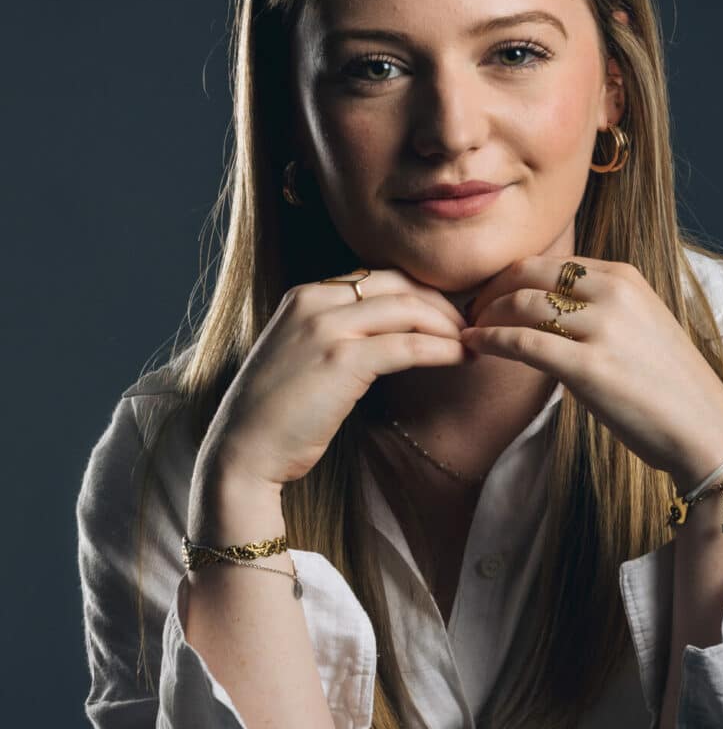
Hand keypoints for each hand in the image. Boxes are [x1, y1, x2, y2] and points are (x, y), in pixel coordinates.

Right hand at [194, 270, 467, 496]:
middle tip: (471, 327)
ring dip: (450, 326)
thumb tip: (391, 333)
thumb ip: (339, 333)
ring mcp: (326, 327)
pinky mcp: (342, 360)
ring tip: (473, 344)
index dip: (422, 293)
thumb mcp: (304, 355)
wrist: (242, 450)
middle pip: (400, 285)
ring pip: (409, 310)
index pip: (380, 277)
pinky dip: (442, 350)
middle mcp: (315, 301)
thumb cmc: (278, 413)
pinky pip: (408, 346)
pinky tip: (461, 359)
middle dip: (443, 304)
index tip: (449, 315)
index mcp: (305, 295)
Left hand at [460, 255, 722, 486]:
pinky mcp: (587, 367)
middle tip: (471, 311)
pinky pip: (522, 342)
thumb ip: (600, 307)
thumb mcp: (640, 324)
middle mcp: (613, 293)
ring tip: (470, 331)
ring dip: (485, 316)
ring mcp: (601, 328)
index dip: (511, 275)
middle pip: (528, 274)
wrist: (704, 429)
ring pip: (521, 304)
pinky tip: (473, 345)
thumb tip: (550, 307)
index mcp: (624, 277)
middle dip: (491, 290)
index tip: (492, 294)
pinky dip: (490, 340)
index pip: (550, 261)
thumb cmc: (668, 386)